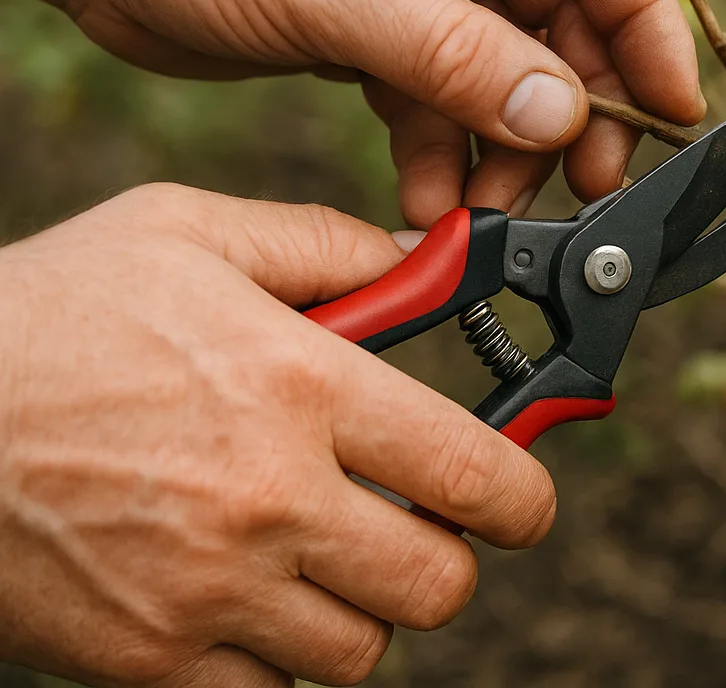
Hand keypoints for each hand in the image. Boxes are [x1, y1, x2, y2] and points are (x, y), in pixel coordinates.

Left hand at [0, 0, 704, 227]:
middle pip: (565, 16)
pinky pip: (449, 98)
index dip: (646, 24)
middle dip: (571, 109)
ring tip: (478, 214)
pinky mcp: (392, 25)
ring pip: (511, 70)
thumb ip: (453, 56)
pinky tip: (429, 202)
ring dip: (505, 148)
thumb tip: (564, 118)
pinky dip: (447, 152)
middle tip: (582, 187)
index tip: (671, 112)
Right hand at [0, 183, 555, 686]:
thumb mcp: (188, 234)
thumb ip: (325, 245)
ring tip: (317, 553)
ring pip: (360, 650)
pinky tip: (243, 595)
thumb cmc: (47, 310)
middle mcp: (269, 498)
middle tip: (414, 524)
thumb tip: (424, 260)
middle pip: (440, 586)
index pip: (478, 473)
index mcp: (301, 388)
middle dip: (447, 558)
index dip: (525, 493)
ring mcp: (207, 592)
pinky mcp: (145, 658)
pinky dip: (272, 657)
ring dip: (359, 608)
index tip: (521, 493)